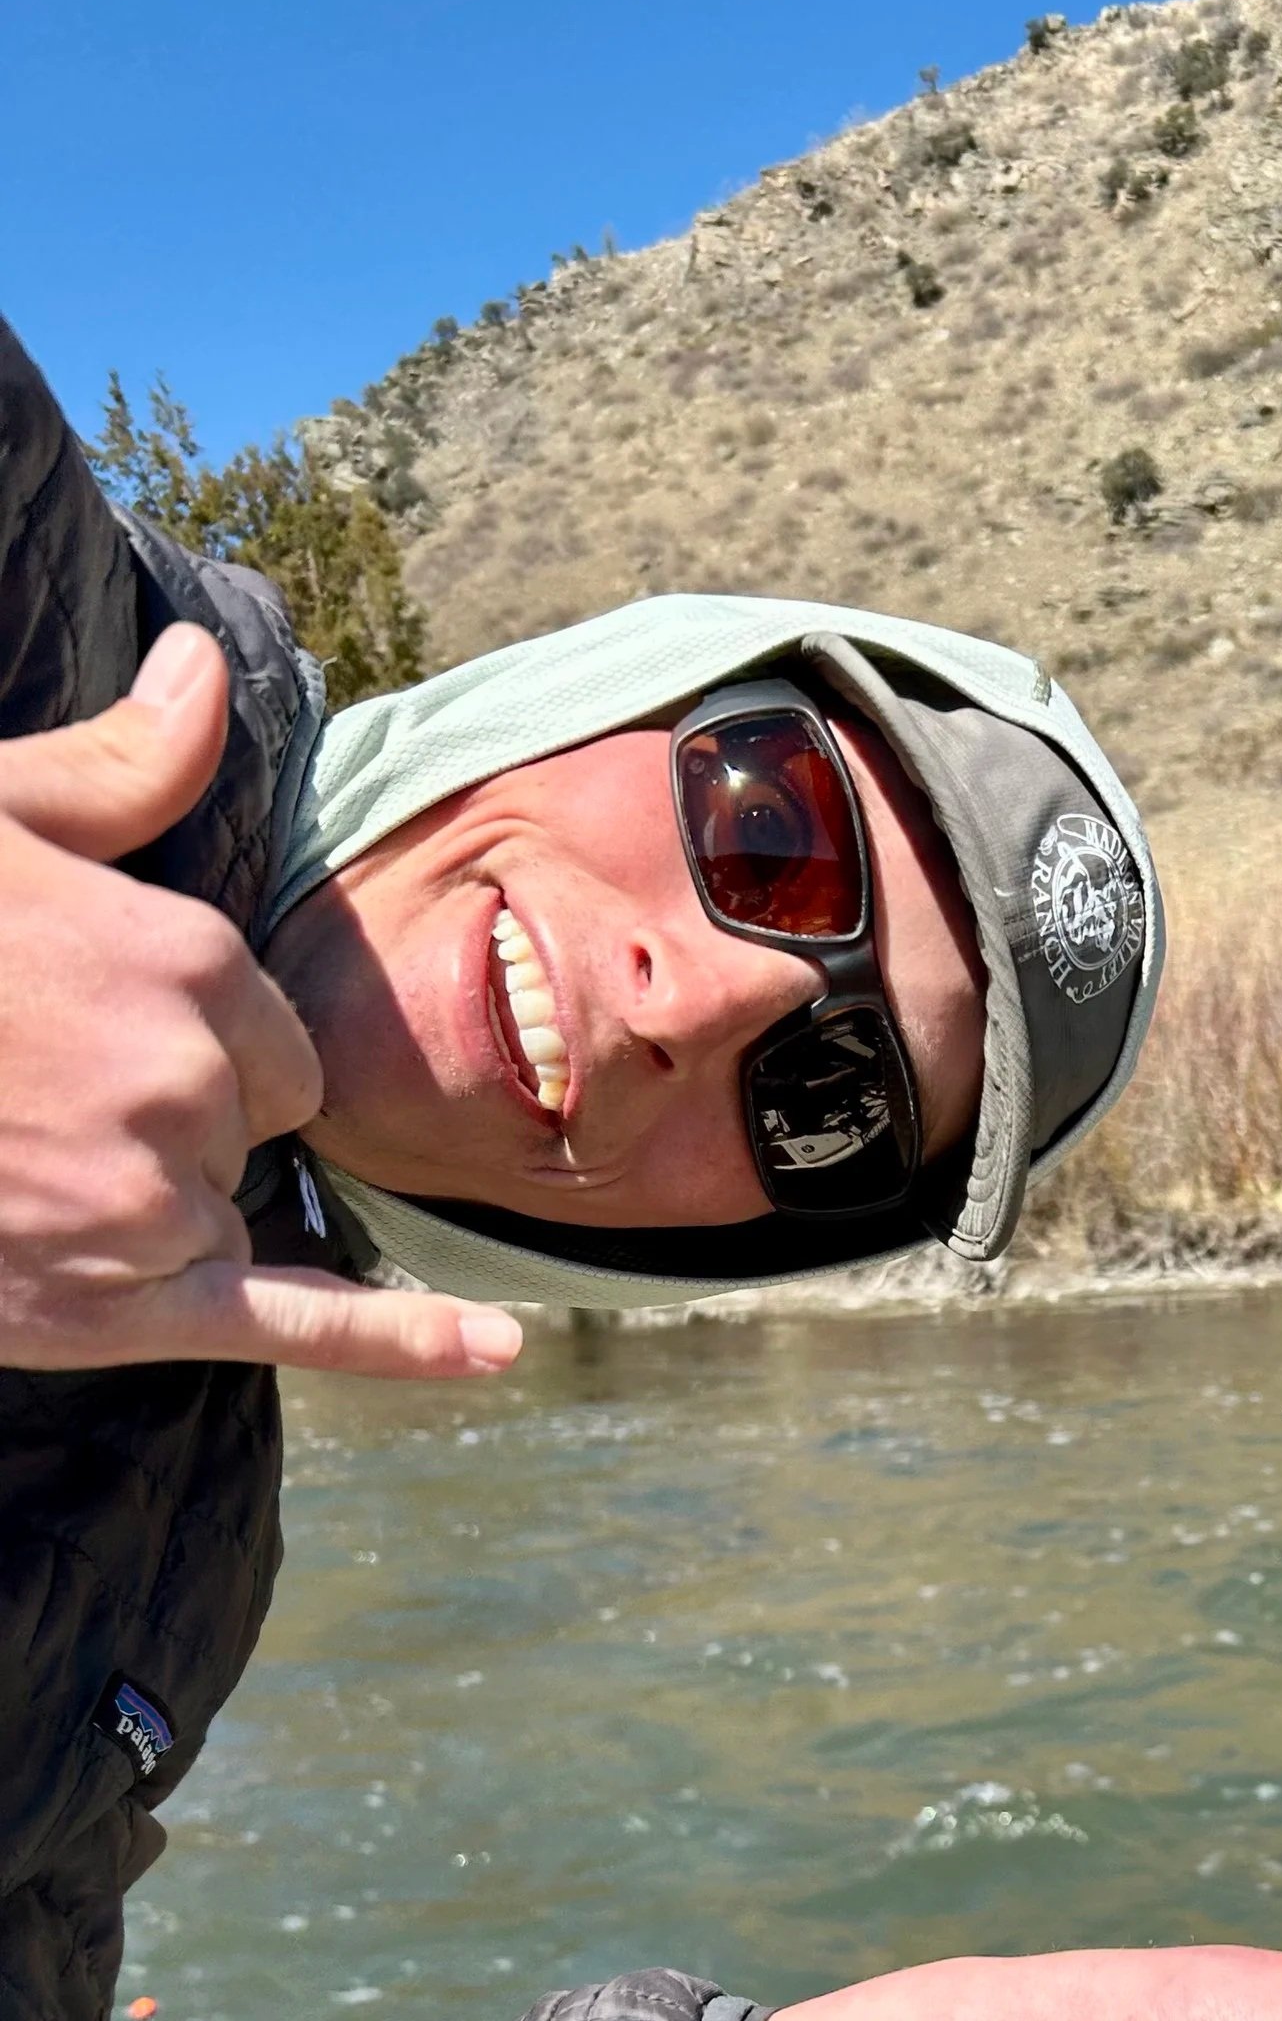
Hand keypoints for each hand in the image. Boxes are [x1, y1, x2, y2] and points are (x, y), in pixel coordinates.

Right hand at [0, 623, 520, 1377]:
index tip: (87, 1034)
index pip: (265, 1034)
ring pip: (223, 1215)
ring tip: (21, 1166)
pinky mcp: (119, 1306)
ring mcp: (155, 1197)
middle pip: (247, 1123)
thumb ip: (119, 771)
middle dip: (168, 1120)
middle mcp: (190, 1079)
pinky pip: (292, 1328)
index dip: (189, 1045)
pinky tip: (495, 1350)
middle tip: (31, 1096)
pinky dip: (398, 1344)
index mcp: (180, 958)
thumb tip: (205, 670)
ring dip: (149, 1207)